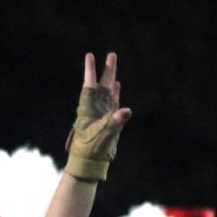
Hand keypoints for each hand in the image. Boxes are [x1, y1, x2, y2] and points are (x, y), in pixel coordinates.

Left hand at [65, 53, 132, 180]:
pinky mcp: (109, 119)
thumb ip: (115, 122)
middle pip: (102, 84)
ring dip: (111, 77)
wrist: (90, 161)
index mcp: (88, 108)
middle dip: (107, 69)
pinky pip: (113, 102)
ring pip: (108, 90)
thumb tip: (127, 110)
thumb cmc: (91, 149)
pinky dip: (116, 93)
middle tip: (111, 54)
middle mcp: (96, 107)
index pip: (90, 85)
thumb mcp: (103, 135)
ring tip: (113, 63)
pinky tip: (118, 85)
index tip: (89, 56)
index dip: (90, 70)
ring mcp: (103, 112)